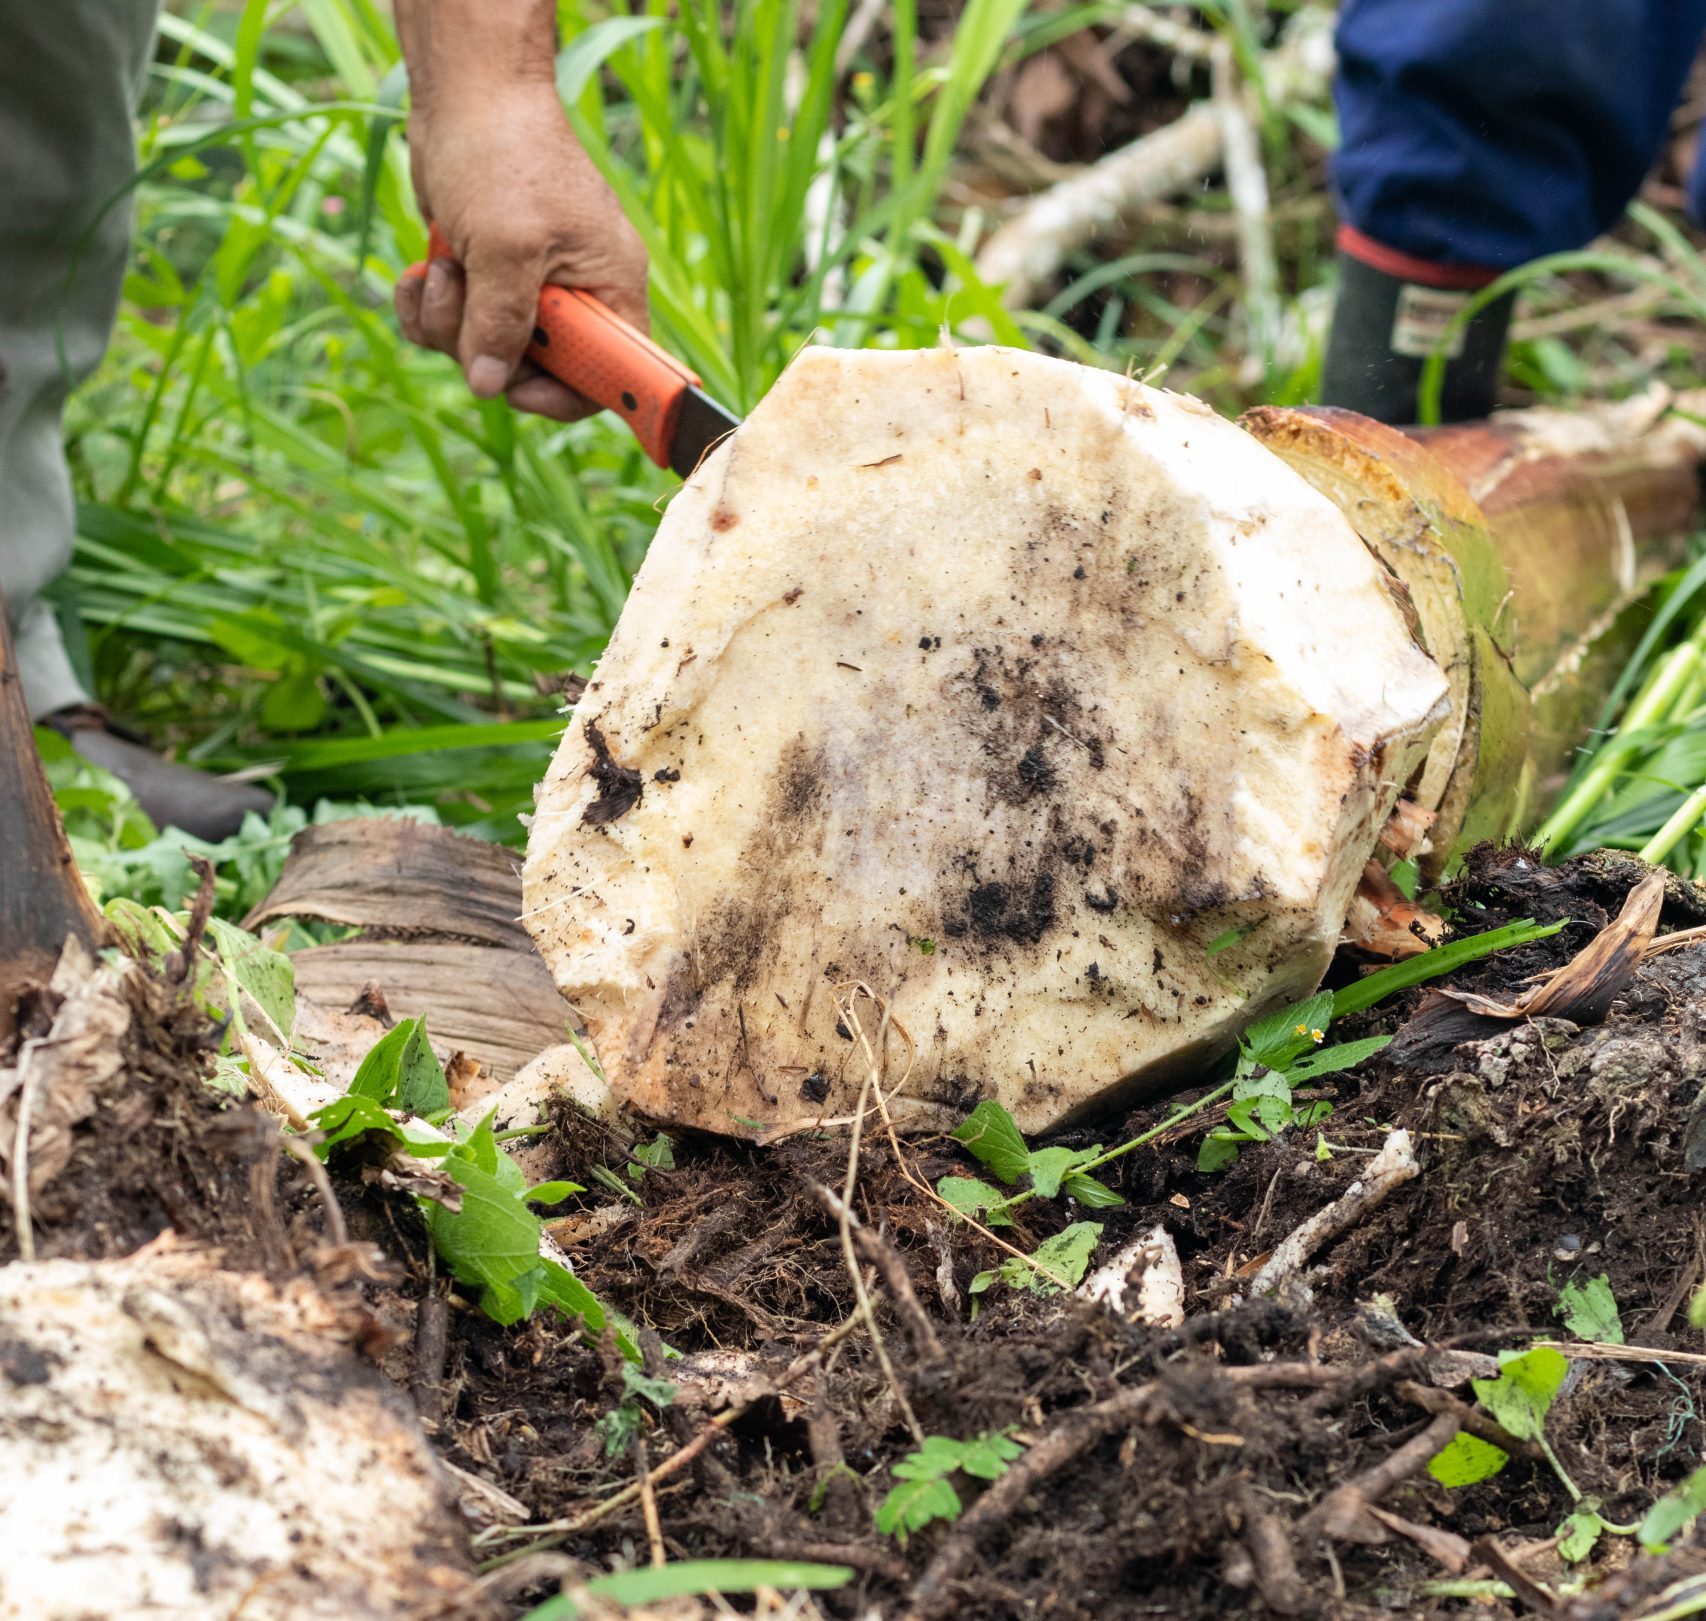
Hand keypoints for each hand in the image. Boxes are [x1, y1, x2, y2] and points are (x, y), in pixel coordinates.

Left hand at [395, 89, 647, 419]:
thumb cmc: (503, 153)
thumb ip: (502, 322)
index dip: (566, 397)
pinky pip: (453, 325)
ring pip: (483, 351)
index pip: (609, 378)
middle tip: (463, 303)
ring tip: (441, 269)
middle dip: (483, 349)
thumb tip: (489, 386)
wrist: (464, 92)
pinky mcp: (484, 276)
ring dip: (446, 323)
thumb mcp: (508, 245)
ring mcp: (527, 288)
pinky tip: (422, 270)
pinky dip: (428, 306)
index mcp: (609, 290)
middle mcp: (575, 296)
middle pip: (535, 373)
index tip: (517, 387)